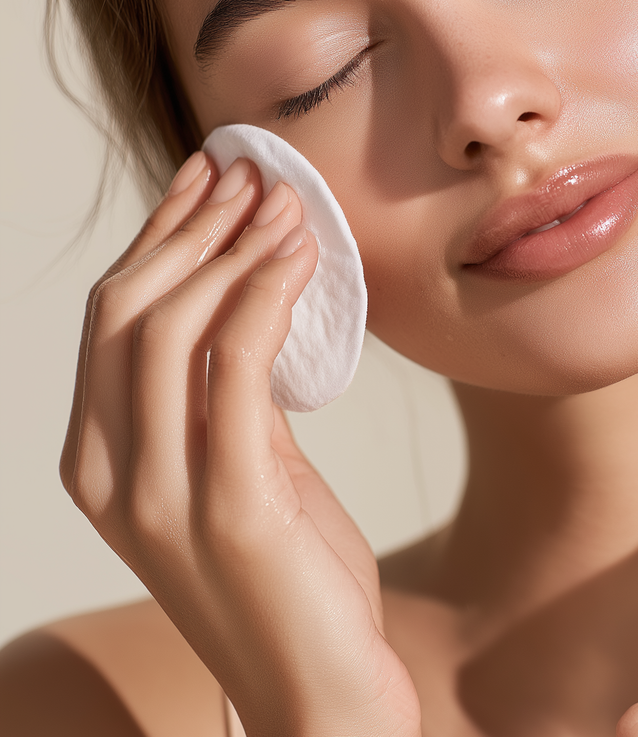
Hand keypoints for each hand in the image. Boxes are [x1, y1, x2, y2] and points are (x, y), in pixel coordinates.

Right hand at [61, 152, 419, 736]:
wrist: (318, 687)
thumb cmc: (289, 574)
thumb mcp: (247, 472)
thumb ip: (231, 400)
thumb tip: (253, 303)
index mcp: (102, 462)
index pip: (113, 319)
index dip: (159, 237)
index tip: (207, 180)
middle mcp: (111, 474)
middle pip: (128, 309)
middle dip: (190, 225)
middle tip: (249, 171)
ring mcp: (159, 494)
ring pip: (171, 325)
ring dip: (232, 245)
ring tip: (284, 198)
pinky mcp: (226, 504)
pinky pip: (234, 365)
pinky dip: (264, 293)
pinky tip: (300, 254)